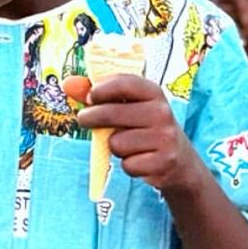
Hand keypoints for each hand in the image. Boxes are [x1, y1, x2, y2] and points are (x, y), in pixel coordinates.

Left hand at [67, 74, 203, 193]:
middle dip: (91, 118)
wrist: (179, 158)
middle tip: (85, 120)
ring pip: (117, 143)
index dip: (101, 89)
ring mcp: (165, 138)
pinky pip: (128, 165)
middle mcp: (162, 112)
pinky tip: (139, 159)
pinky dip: (128, 165)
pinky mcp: (164, 162)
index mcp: (153, 92)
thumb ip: (96, 93)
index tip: (90, 96)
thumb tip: (68, 84)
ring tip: (127, 144)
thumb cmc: (142, 126)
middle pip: (112, 114)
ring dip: (114, 146)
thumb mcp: (126, 106)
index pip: (125, 83)